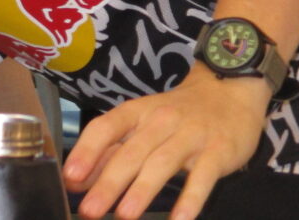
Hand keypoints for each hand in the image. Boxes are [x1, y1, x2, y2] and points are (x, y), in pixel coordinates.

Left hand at [64, 67, 270, 219]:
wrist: (228, 91)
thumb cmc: (177, 114)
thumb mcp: (142, 124)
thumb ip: (112, 150)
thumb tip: (78, 178)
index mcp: (137, 112)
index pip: (106, 127)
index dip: (87, 151)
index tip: (70, 176)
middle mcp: (161, 121)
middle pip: (131, 152)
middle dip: (108, 183)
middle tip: (89, 210)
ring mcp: (191, 136)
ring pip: (162, 164)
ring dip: (141, 191)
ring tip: (124, 216)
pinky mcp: (219, 152)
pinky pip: (203, 178)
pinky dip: (190, 200)